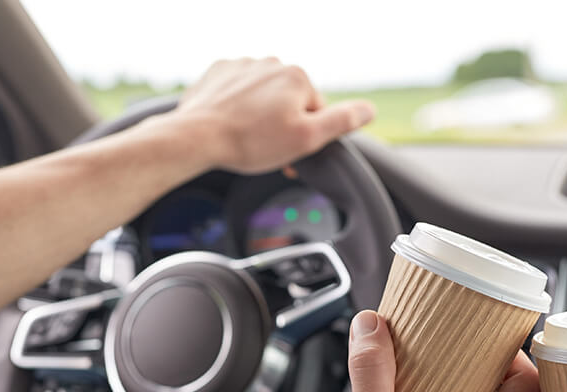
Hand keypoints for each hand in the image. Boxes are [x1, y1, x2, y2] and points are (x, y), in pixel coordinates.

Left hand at [172, 58, 374, 173]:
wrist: (197, 137)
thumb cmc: (250, 142)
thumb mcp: (306, 139)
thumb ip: (341, 122)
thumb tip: (369, 109)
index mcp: (297, 77)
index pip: (314, 111)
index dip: (304, 136)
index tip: (288, 153)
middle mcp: (271, 63)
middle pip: (288, 102)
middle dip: (281, 125)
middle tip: (265, 149)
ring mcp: (243, 66)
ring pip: (262, 97)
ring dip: (258, 116)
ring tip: (245, 138)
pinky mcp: (219, 73)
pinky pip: (237, 93)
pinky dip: (236, 108)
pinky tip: (230, 125)